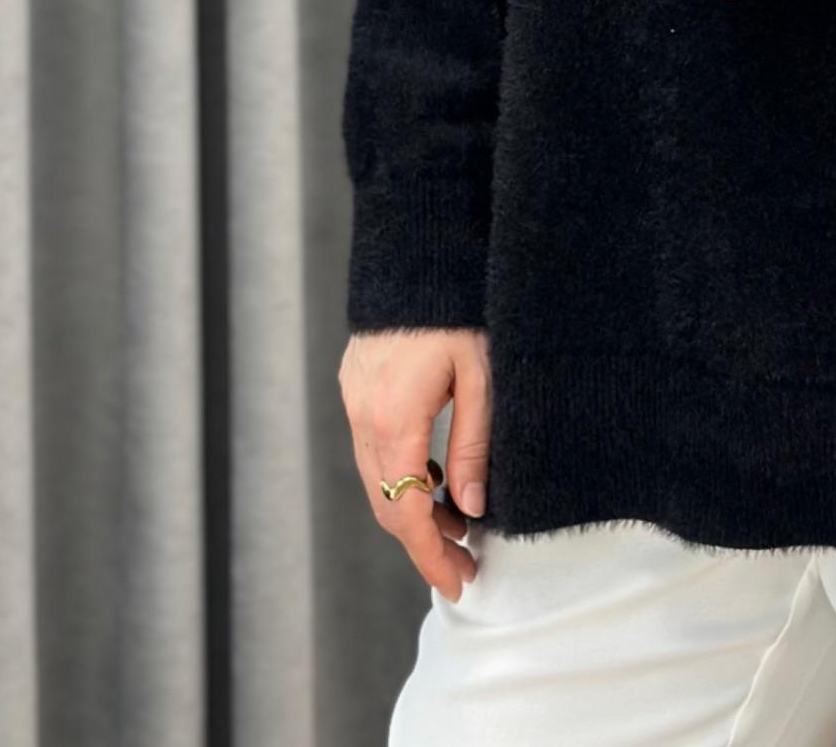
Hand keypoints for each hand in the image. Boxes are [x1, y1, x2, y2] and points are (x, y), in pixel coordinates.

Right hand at [338, 328, 491, 601]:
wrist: (419, 252)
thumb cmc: (459, 306)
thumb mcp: (481, 376)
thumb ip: (475, 446)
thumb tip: (470, 509)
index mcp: (394, 420)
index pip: (406, 512)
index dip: (431, 556)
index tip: (459, 583)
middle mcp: (363, 417)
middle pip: (386, 504)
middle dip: (423, 543)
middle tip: (464, 564)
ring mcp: (353, 401)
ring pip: (376, 479)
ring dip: (411, 509)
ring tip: (457, 525)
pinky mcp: (355, 387)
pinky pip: (372, 449)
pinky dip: (399, 475)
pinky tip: (433, 479)